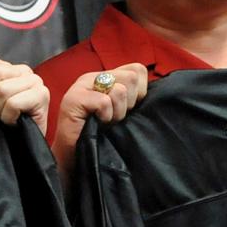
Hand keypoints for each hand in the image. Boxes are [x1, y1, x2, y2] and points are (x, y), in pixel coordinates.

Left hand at [0, 53, 49, 133]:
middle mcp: (24, 71)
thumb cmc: (4, 122)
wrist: (22, 144)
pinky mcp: (42, 95)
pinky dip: (8, 117)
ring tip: (4, 117)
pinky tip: (14, 121)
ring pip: (2, 89)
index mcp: (10, 69)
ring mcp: (36, 82)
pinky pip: (13, 103)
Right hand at [51, 63, 147, 192]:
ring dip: (118, 112)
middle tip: (117, 117)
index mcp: (107, 77)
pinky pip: (105, 102)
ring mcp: (82, 86)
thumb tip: (153, 92)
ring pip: (120, 90)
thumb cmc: (100, 135)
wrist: (74, 157)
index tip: (130, 109)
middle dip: (130, 102)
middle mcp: (94, 77)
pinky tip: (97, 123)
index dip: (140, 91)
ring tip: (106, 121)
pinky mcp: (74, 99)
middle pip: (132, 77)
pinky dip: (106, 117)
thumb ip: (133, 95)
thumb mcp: (121, 111)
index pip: (137, 70)